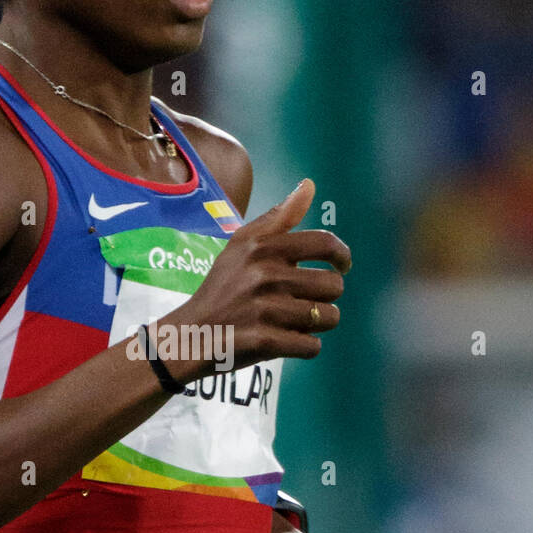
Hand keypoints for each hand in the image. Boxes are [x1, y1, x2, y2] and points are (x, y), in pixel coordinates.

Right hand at [155, 178, 350, 382]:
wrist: (189, 335)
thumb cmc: (221, 288)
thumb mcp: (241, 245)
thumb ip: (278, 217)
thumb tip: (309, 185)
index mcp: (262, 248)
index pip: (326, 243)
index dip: (342, 256)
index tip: (341, 267)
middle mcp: (265, 275)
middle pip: (333, 286)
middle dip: (325, 298)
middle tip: (303, 302)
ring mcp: (265, 309)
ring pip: (327, 318)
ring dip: (317, 325)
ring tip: (293, 322)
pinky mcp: (265, 341)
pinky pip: (312, 346)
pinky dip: (304, 347)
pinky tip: (285, 340)